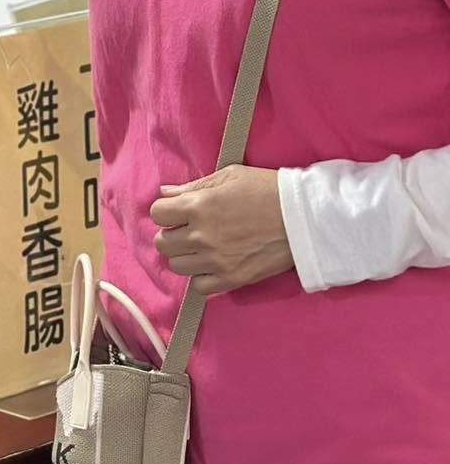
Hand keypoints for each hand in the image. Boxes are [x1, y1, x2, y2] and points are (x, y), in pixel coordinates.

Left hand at [151, 165, 292, 296]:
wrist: (306, 217)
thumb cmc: (268, 190)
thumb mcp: (229, 176)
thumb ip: (192, 186)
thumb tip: (166, 192)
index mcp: (197, 206)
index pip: (157, 214)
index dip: (166, 211)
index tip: (179, 212)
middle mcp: (202, 235)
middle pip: (162, 243)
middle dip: (172, 234)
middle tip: (189, 230)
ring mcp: (217, 260)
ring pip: (177, 266)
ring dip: (185, 256)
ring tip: (202, 248)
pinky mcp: (233, 278)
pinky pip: (200, 287)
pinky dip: (202, 278)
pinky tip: (213, 265)